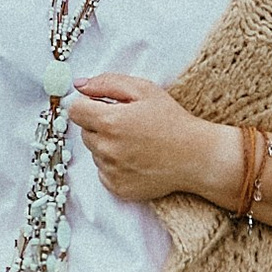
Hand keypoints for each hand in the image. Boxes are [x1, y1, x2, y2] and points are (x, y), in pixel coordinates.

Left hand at [67, 75, 237, 209]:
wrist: (196, 157)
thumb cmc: (173, 121)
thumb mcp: (144, 90)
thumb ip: (107, 83)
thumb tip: (78, 85)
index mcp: (110, 121)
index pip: (74, 110)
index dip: (88, 104)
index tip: (104, 106)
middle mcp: (106, 148)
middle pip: (84, 132)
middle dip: (100, 125)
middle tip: (128, 124)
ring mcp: (111, 171)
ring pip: (95, 153)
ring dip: (108, 146)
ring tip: (136, 143)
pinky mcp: (117, 187)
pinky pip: (103, 172)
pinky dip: (115, 165)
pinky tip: (136, 159)